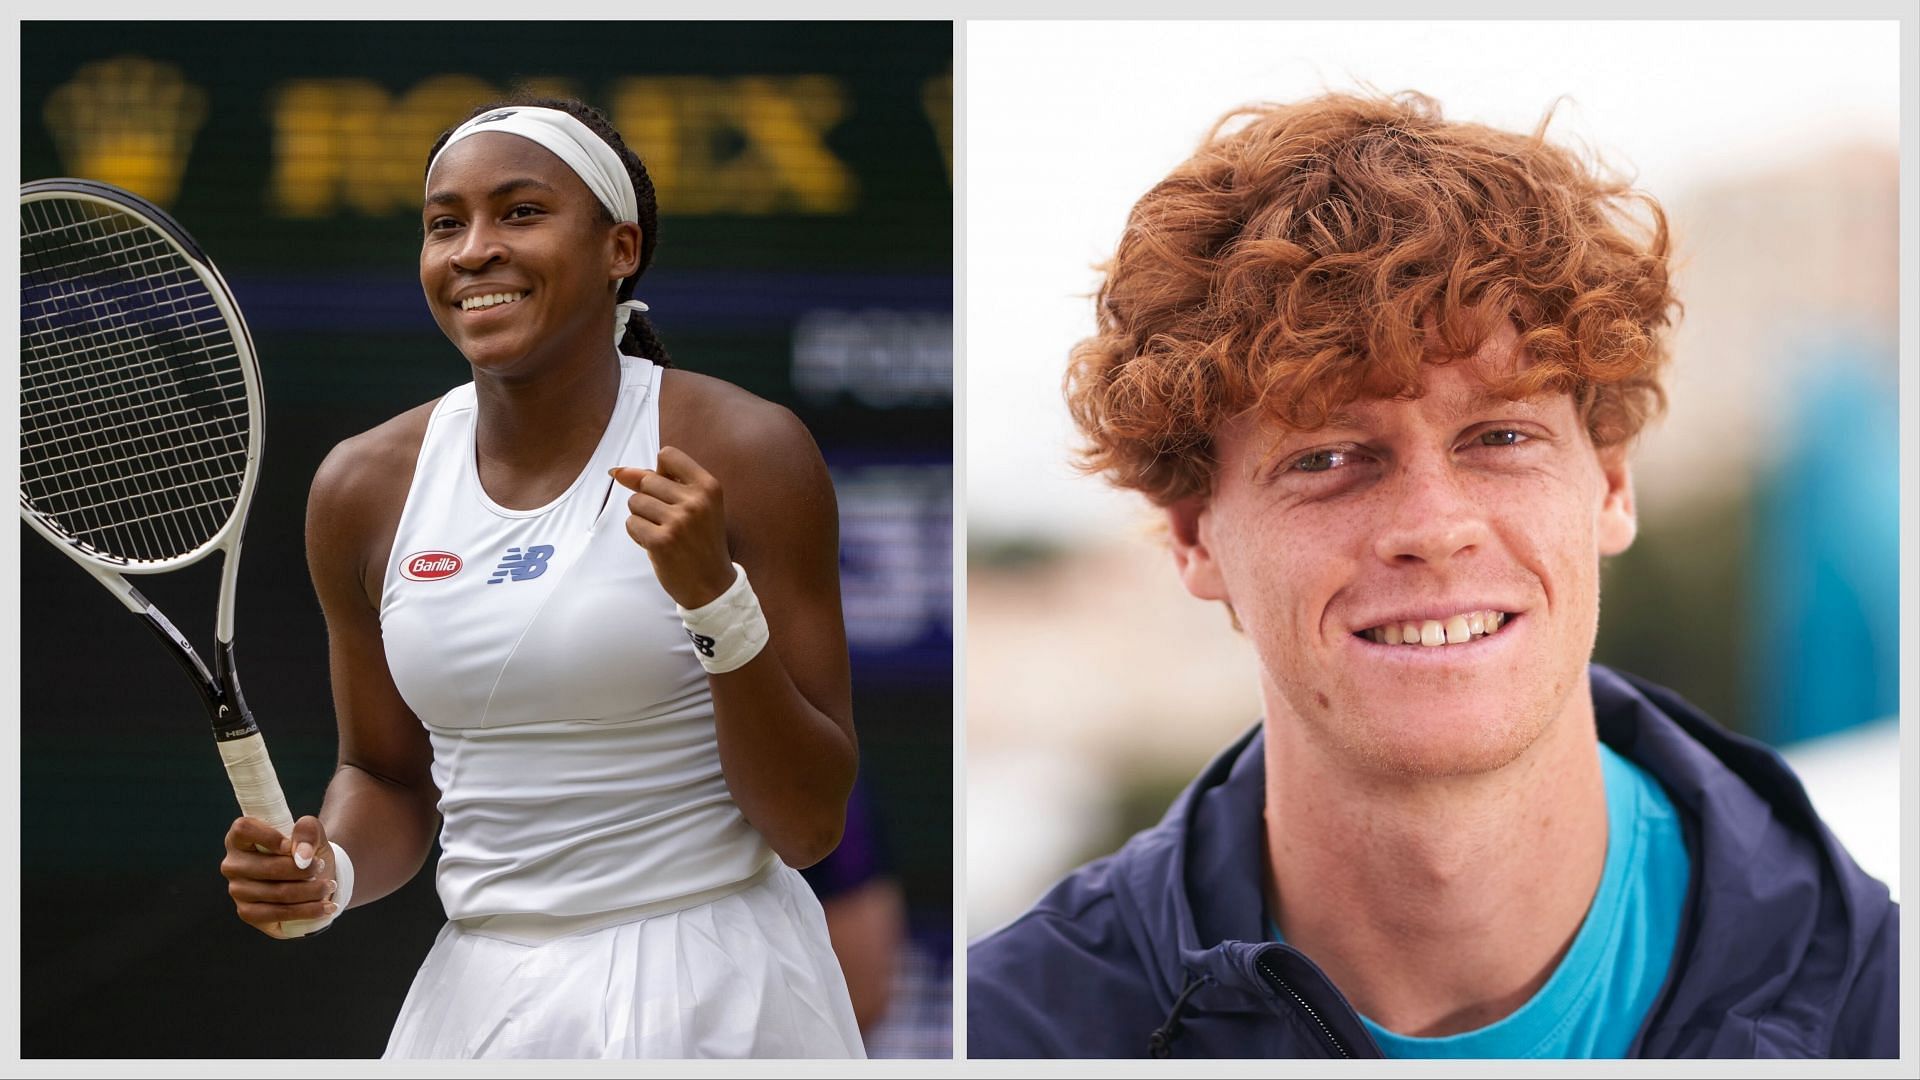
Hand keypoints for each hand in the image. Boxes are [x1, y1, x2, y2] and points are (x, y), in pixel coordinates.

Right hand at [220, 815, 337, 938]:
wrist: (313, 876)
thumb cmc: (306, 849)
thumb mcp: (313, 832)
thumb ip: (308, 830)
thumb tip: (301, 856)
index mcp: (239, 838)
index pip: (244, 829)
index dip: (269, 837)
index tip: (292, 845)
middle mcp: (233, 864)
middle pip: (268, 867)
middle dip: (303, 869)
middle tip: (322, 867)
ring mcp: (237, 891)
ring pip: (277, 893)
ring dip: (310, 891)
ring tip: (329, 886)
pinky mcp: (248, 913)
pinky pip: (277, 914)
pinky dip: (306, 911)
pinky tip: (325, 907)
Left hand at [610, 446, 736, 608]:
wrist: (711, 585)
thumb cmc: (700, 542)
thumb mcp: (693, 506)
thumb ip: (659, 482)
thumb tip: (617, 471)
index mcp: (709, 486)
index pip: (668, 455)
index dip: (659, 471)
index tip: (666, 490)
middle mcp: (696, 501)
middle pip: (647, 480)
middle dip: (649, 499)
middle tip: (669, 520)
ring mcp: (679, 521)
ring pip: (635, 502)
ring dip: (641, 517)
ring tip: (662, 532)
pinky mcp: (661, 541)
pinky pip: (631, 523)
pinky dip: (638, 534)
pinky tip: (656, 544)